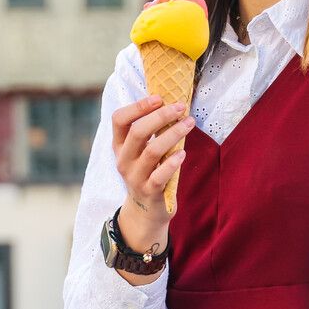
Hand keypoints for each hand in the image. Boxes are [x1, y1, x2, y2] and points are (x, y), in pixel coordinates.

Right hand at [111, 95, 193, 243]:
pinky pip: (160, 176)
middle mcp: (123, 160)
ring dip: (172, 134)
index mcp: (119, 145)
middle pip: (137, 132)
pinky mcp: (149, 192)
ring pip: (151, 151)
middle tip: (180, 107)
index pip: (119, 119)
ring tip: (189, 123)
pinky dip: (172, 163)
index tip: (159, 97)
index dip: (138, 106)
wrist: (145, 211)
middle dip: (160, 116)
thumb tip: (170, 102)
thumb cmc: (148, 172)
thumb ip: (149, 132)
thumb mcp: (140, 152)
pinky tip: (182, 154)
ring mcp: (135, 177)